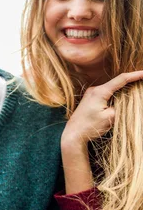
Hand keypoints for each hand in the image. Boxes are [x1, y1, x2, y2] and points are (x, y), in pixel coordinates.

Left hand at [61, 70, 142, 193]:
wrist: (73, 133)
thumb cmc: (90, 126)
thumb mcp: (110, 117)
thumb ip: (121, 106)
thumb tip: (127, 101)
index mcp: (100, 91)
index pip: (121, 79)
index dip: (135, 75)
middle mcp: (94, 89)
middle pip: (117, 82)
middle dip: (131, 82)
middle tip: (142, 83)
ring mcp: (91, 94)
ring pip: (112, 88)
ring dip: (123, 90)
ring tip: (135, 91)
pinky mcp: (90, 99)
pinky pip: (107, 93)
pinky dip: (116, 95)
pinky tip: (122, 99)